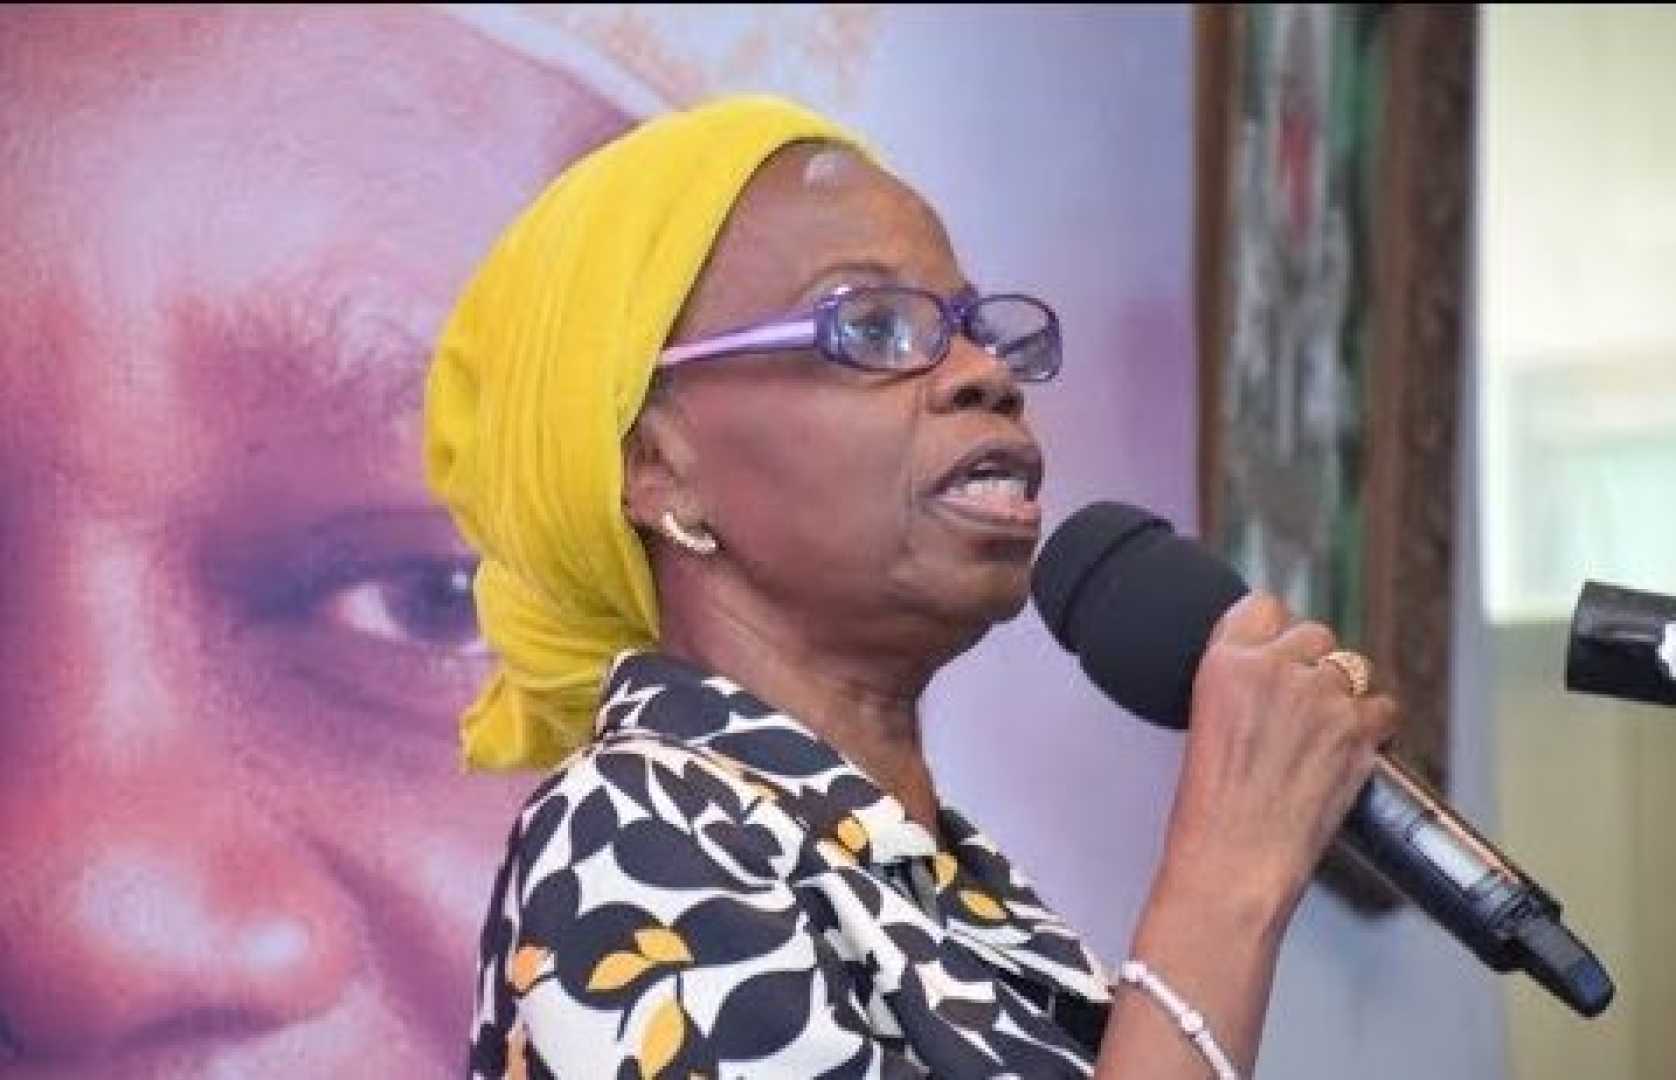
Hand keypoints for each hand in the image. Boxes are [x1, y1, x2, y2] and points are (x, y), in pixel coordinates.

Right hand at [1153, 591, 1398, 934]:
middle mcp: (1274, 669)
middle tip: (1302, 707)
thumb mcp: (1204, 721)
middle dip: (1313, 664)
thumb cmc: (1210, 809)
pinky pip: (1385, 706)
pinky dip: (1374, 726)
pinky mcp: (1358, 730)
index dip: (1276, 634)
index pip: (1263, 607)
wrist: (1234, 862)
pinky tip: (1352, 750)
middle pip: (1314, 632)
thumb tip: (1276, 668)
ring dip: (1344, 693)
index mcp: (1224, 662)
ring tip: (1324, 734)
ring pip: (1353, 667)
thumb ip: (1238, 681)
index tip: (1279, 656)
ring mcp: (1320, 697)